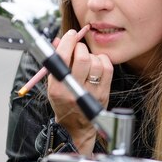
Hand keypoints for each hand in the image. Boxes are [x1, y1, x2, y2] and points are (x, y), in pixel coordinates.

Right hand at [47, 26, 112, 154]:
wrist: (76, 126)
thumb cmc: (63, 101)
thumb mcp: (53, 83)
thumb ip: (56, 62)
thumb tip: (61, 39)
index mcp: (57, 87)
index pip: (61, 59)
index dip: (67, 42)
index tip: (71, 34)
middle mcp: (74, 90)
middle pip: (82, 58)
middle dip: (80, 47)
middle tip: (78, 48)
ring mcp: (91, 92)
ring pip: (96, 62)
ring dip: (91, 55)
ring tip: (87, 60)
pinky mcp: (104, 93)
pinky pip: (107, 68)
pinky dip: (102, 60)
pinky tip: (97, 64)